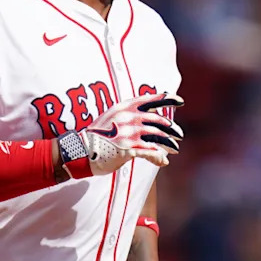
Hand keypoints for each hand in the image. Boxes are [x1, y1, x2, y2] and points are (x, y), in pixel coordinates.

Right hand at [59, 93, 183, 178]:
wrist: (80, 149)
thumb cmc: (96, 135)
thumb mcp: (112, 117)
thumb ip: (128, 115)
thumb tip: (145, 121)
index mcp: (125, 106)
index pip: (151, 99)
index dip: (168, 99)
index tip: (180, 101)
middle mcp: (129, 117)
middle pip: (159, 121)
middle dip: (172, 129)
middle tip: (179, 135)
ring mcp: (129, 133)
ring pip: (158, 137)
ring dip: (169, 144)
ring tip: (175, 149)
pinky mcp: (128, 148)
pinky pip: (151, 152)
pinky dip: (159, 157)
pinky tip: (163, 161)